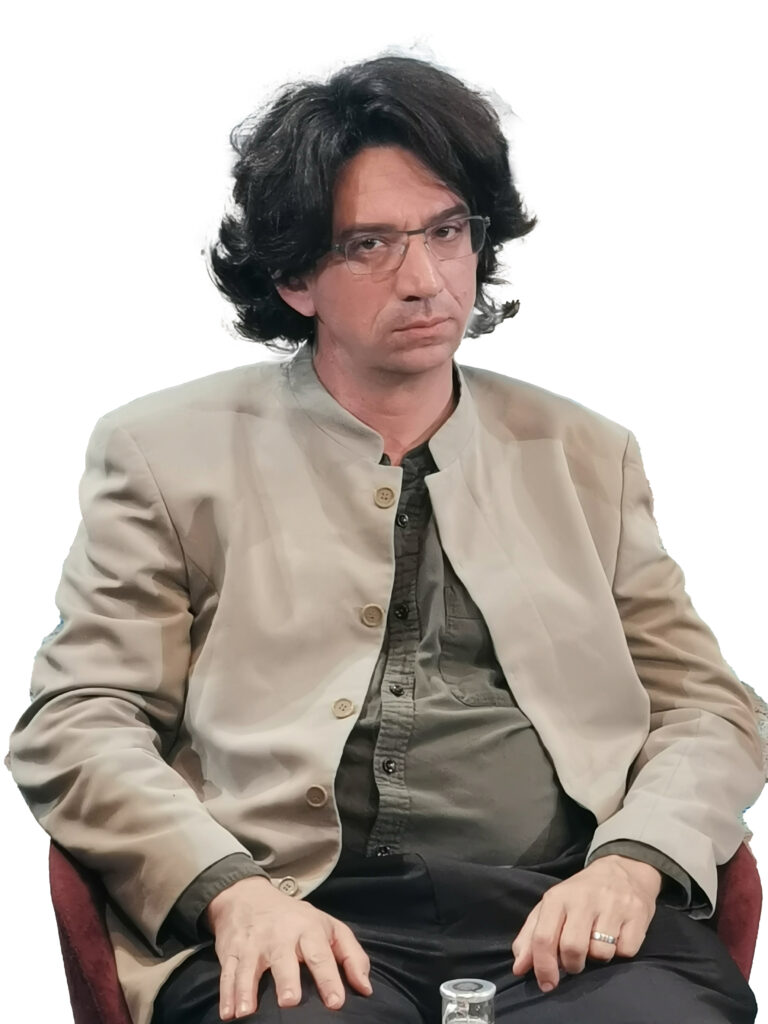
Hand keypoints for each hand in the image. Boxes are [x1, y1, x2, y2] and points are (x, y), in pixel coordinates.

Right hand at [205, 876, 371, 1018]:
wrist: (249, 896)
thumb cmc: (297, 919)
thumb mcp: (329, 928)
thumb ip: (351, 956)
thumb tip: (366, 989)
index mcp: (308, 929)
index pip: (320, 954)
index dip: (328, 978)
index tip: (335, 1002)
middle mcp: (280, 935)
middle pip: (283, 958)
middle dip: (287, 979)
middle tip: (290, 1002)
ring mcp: (253, 943)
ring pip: (250, 967)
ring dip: (247, 989)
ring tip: (247, 1013)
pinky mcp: (232, 952)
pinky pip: (228, 973)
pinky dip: (226, 994)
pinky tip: (228, 1013)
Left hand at [511, 855, 661, 992]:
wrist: (623, 869)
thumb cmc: (581, 894)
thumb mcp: (552, 906)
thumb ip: (531, 936)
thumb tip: (519, 967)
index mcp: (558, 897)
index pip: (544, 937)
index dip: (543, 967)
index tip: (547, 984)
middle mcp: (584, 898)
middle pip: (573, 949)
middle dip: (573, 965)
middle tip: (576, 961)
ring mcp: (612, 905)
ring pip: (601, 953)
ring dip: (598, 958)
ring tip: (597, 942)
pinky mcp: (637, 914)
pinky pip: (626, 951)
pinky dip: (621, 951)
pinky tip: (618, 936)